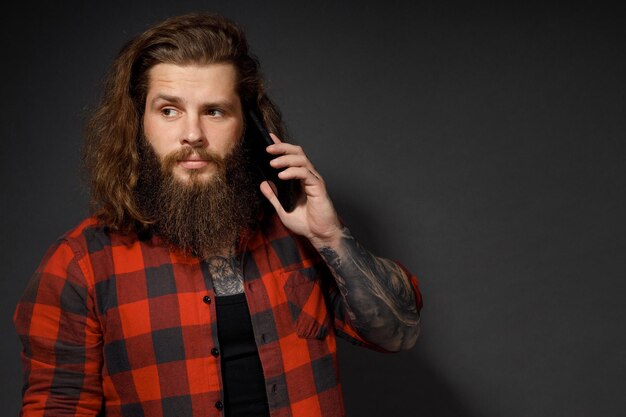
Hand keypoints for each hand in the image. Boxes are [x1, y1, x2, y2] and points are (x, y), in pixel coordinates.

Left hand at [259, 133, 342, 247]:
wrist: (320, 235)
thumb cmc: (306, 223)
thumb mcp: (283, 209)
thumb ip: (273, 196)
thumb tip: (263, 183)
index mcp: (300, 179)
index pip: (290, 157)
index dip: (281, 146)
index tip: (269, 138)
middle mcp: (308, 176)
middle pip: (297, 153)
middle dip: (282, 148)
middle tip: (268, 149)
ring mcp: (314, 180)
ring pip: (301, 160)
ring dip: (285, 159)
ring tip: (273, 164)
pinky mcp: (318, 187)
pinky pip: (305, 174)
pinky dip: (293, 172)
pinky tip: (282, 176)